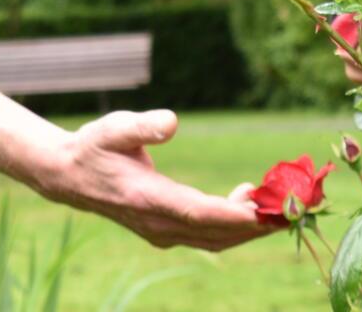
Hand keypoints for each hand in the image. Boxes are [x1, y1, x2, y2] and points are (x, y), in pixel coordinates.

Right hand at [35, 109, 266, 250]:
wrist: (69, 177)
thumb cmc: (94, 146)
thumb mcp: (113, 127)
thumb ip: (142, 125)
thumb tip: (172, 122)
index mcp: (146, 197)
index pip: (196, 211)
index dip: (232, 214)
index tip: (265, 211)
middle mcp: (157, 223)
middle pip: (215, 233)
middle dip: (255, 225)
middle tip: (292, 208)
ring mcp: (161, 232)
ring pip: (215, 240)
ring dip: (249, 229)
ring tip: (280, 207)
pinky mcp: (166, 232)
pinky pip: (207, 237)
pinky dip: (233, 227)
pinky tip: (249, 203)